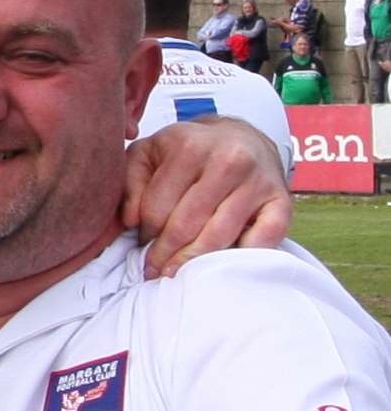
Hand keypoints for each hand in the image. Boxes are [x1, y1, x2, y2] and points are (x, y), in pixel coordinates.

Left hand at [121, 117, 290, 278]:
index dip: (144, 233)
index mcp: (189, 147)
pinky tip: (222, 265)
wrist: (241, 138)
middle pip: (185, 225)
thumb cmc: (186, 152)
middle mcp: (228, 160)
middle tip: (154, 270)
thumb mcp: (148, 154)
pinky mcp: (282, 200)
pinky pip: (264, 238)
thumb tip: (128, 221)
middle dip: (164, 254)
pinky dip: (243, 256)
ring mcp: (258, 181)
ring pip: (219, 236)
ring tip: (176, 272)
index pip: (156, 209)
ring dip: (193, 261)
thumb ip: (129, 182)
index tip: (141, 244)